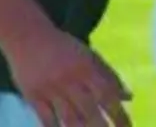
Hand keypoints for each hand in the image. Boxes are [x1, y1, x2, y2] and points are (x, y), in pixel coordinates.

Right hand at [4, 25, 131, 126]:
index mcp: (87, 68)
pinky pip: (46, 119)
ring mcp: (51, 90)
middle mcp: (70, 80)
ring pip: (69, 117)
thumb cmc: (64, 48)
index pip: (107, 94)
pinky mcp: (33, 96)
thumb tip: (128, 97)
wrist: (27, 37)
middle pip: (89, 109)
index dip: (118, 113)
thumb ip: (110, 76)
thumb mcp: (90, 56)